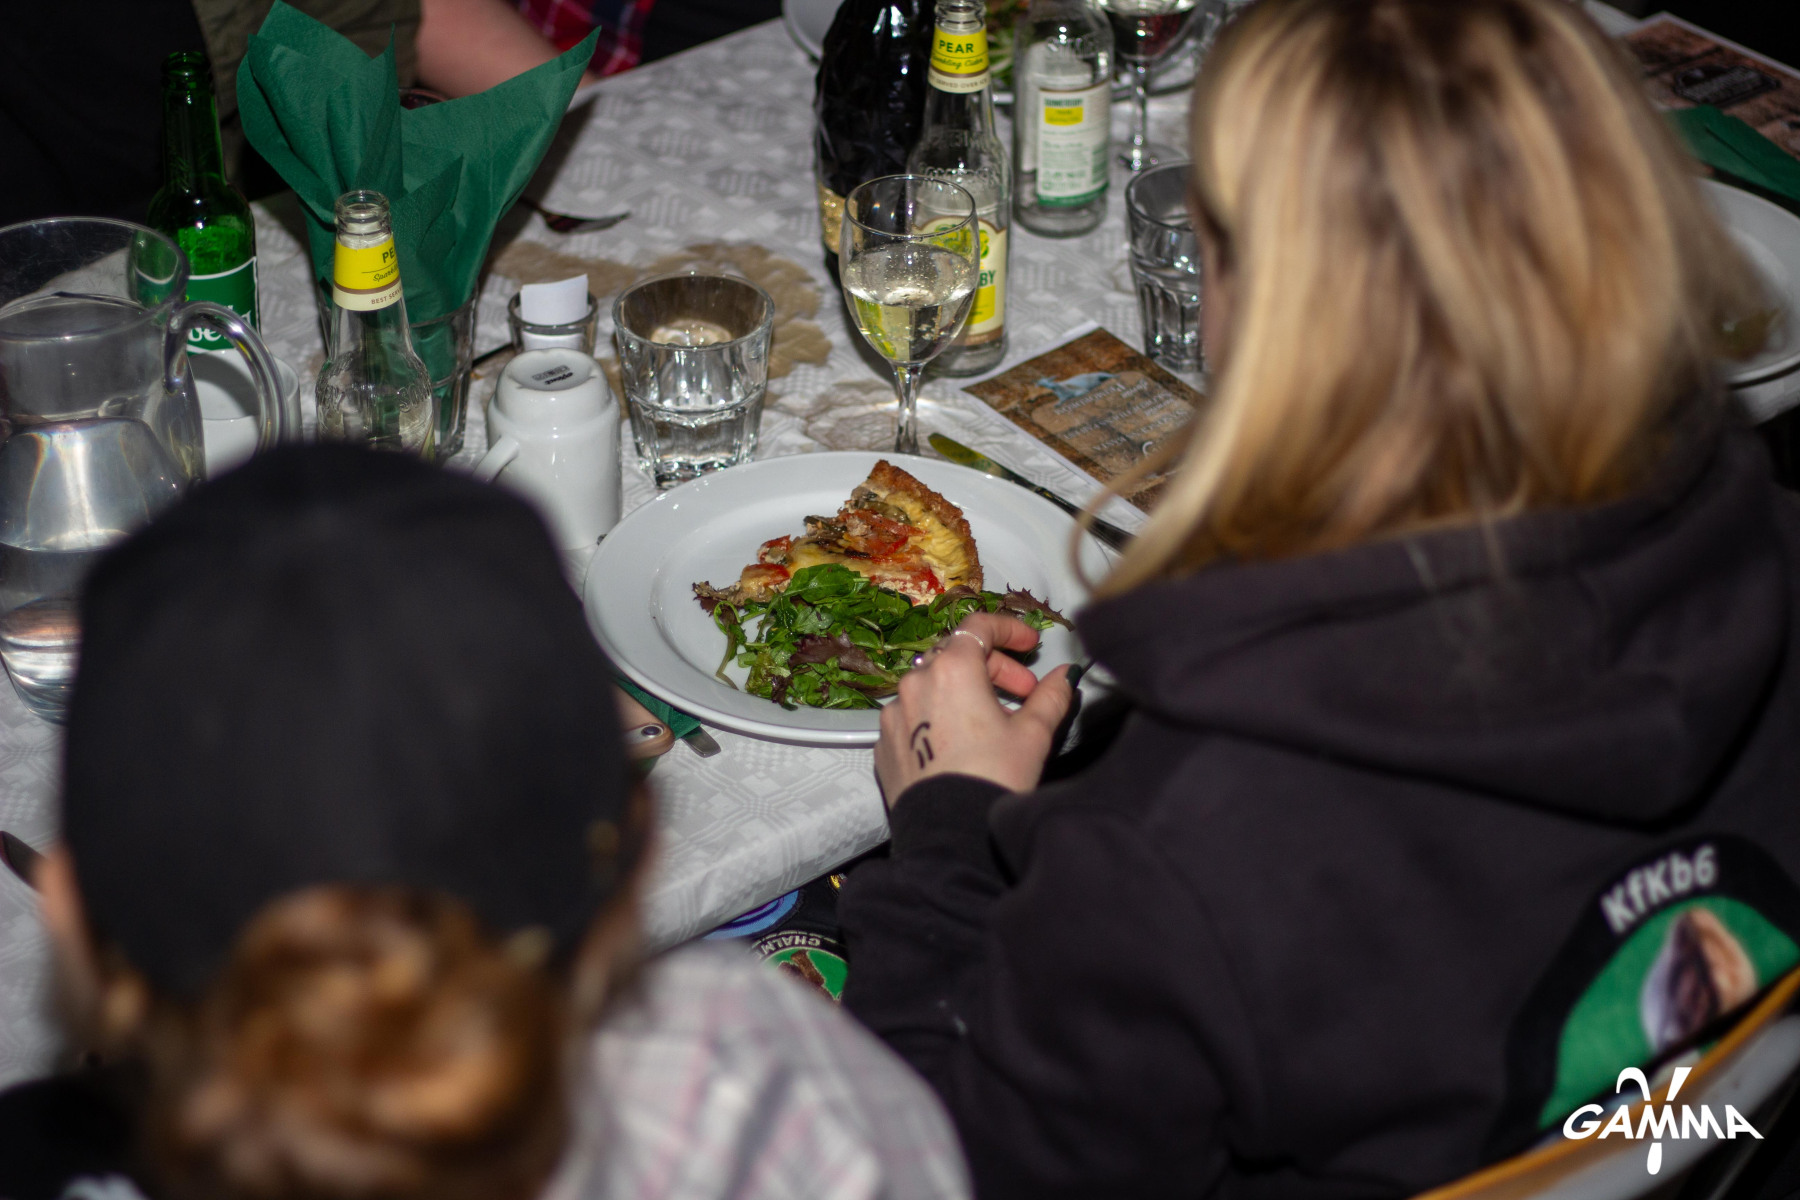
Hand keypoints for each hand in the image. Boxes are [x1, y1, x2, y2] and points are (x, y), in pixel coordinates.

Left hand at [875, 612, 1074, 805]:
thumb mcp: (1033, 734)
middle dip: (995, 668)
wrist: (951, 835)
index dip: (1010, 629)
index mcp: (951, 670)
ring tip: (993, 722)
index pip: (979, 627)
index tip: (1030, 645)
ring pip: (933, 685)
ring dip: (965, 692)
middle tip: (1024, 692)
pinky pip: (914, 716)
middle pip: (957, 655)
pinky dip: (938, 717)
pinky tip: (961, 744)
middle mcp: (915, 682)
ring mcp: (894, 714)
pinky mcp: (884, 743)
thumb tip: (1068, 675)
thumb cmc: (992, 778)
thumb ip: (1052, 696)